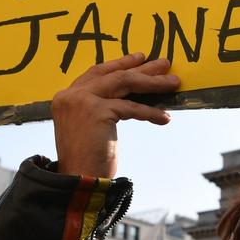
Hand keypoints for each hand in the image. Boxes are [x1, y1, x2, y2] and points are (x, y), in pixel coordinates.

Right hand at [51, 53, 179, 177]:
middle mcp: (71, 95)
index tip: (139, 58)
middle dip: (142, 69)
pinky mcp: (97, 112)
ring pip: (124, 83)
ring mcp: (82, 101)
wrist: (78, 181)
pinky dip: (150, 112)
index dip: (119, 63)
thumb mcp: (91, 126)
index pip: (96, 72)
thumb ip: (100, 106)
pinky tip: (165, 117)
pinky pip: (131, 107)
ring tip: (173, 82)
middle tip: (165, 63)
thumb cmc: (86, 159)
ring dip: (152, 82)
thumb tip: (132, 92)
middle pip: (113, 75)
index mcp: (66, 97)